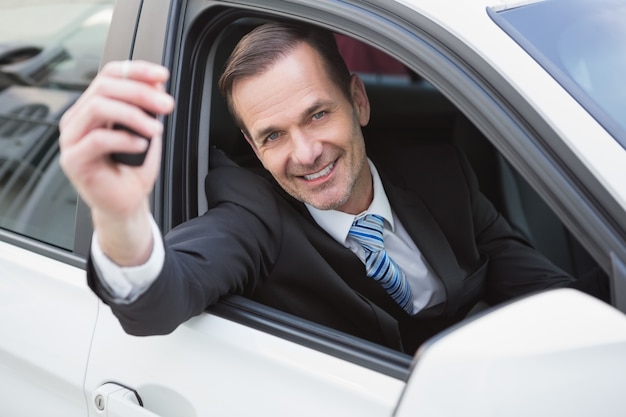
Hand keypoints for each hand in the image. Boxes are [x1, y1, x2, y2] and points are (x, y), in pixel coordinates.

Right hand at [59, 60, 174, 264]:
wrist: (126, 203)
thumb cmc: (133, 168)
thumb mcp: (147, 131)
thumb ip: (148, 108)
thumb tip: (157, 83)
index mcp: (93, 107)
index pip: (110, 75)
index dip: (136, 70)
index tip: (162, 75)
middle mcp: (79, 119)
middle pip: (104, 87)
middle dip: (140, 93)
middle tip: (166, 105)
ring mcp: (72, 138)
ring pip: (98, 107)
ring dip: (133, 115)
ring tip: (155, 130)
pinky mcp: (73, 160)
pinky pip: (97, 139)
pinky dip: (124, 139)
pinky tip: (141, 146)